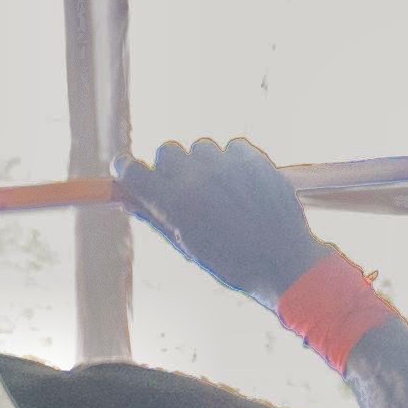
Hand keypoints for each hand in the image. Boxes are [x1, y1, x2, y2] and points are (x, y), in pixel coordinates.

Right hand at [110, 138, 324, 303]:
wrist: (282, 261)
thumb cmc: (230, 262)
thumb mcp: (187, 246)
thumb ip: (157, 218)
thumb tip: (130, 200)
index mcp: (175, 203)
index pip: (133, 171)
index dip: (125, 169)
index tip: (125, 169)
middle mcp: (197, 177)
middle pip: (167, 150)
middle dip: (169, 165)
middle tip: (181, 186)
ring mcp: (226, 164)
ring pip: (200, 147)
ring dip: (203, 163)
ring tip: (219, 189)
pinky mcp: (253, 157)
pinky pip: (232, 146)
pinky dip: (232, 160)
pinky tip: (241, 184)